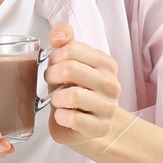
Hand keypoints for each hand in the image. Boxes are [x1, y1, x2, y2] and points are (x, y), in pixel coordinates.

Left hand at [45, 21, 131, 154]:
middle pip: (71, 69)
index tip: (53, 64)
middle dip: (52, 75)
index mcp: (106, 63)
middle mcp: (111, 84)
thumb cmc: (74, 89)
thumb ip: (65, 40)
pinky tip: (63, 115)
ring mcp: (108, 107)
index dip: (55, 56)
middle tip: (51, 82)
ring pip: (72, 95)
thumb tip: (58, 35)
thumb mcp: (69, 62)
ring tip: (58, 100)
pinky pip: (73, 119)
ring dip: (56, 98)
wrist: (86, 125)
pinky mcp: (101, 127)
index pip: (72, 48)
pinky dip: (60, 117)